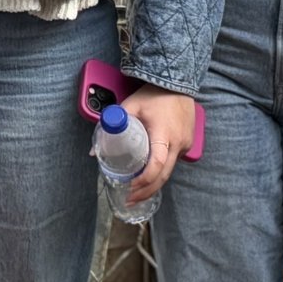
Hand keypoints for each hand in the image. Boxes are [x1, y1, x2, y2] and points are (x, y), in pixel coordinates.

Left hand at [119, 85, 194, 204]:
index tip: (130, 187)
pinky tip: (150, 175)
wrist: (178, 82)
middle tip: (130, 200)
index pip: (156, 164)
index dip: (143, 180)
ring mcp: (185, 145)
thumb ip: (112, 126)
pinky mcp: (188, 144)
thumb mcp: (130, 106)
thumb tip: (95, 151)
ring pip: (170, 171)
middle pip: (164, 176)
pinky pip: (174, 162)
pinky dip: (162, 171)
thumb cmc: (153, 94)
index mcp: (164, 134)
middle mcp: (178, 143)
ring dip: (154, 184)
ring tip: (137, 192)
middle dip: (147, 191)